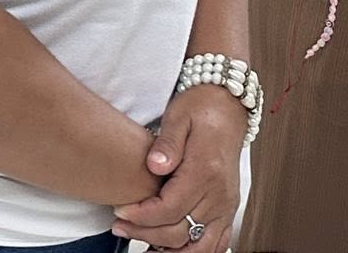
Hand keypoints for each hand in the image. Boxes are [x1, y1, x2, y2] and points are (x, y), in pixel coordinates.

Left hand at [111, 88, 242, 252]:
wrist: (228, 108)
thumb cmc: (200, 109)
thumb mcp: (178, 116)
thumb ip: (167, 143)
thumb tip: (154, 165)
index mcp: (205, 171)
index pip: (170, 208)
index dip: (142, 216)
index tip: (120, 212)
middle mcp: (220, 194)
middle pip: (181, 231)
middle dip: (146, 234)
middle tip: (119, 227)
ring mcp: (226, 205)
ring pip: (201, 247)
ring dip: (171, 251)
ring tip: (142, 245)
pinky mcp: (228, 210)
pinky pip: (216, 244)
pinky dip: (193, 252)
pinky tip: (169, 249)